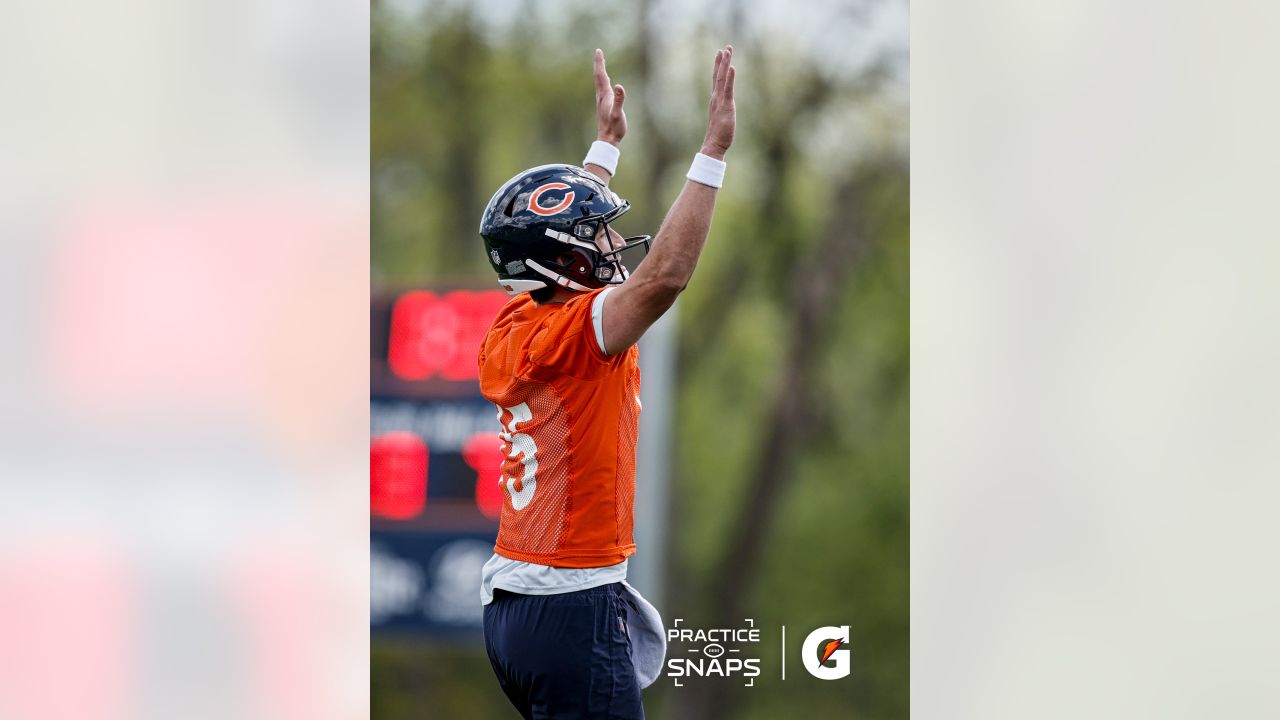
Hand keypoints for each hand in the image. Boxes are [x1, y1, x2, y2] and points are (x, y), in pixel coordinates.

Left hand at [594, 49, 626, 144]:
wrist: (607, 140)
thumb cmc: (614, 128)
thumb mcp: (618, 114)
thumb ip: (619, 101)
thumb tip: (620, 86)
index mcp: (605, 96)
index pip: (601, 76)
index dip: (600, 63)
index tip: (598, 51)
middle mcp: (601, 97)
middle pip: (598, 77)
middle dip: (599, 64)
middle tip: (598, 52)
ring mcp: (602, 101)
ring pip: (600, 82)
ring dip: (600, 71)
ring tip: (601, 63)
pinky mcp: (605, 105)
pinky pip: (603, 89)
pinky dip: (604, 81)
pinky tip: (606, 82)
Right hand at [701, 45, 736, 159]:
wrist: (713, 145)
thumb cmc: (718, 136)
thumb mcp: (721, 120)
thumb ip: (722, 113)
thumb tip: (724, 112)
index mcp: (715, 100)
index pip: (716, 80)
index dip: (718, 66)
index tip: (720, 54)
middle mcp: (716, 98)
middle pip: (718, 75)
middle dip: (722, 61)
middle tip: (725, 47)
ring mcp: (720, 101)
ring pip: (722, 78)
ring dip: (725, 64)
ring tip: (727, 51)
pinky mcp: (726, 106)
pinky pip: (727, 89)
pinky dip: (729, 77)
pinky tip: (731, 67)